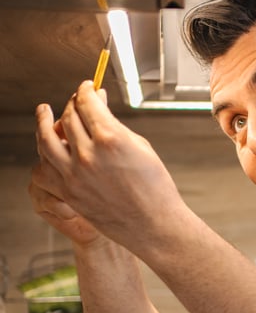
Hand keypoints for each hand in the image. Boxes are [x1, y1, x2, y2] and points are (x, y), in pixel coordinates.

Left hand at [31, 82, 186, 255]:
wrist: (154, 225)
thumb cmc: (154, 187)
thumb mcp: (139, 146)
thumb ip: (113, 124)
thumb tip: (98, 104)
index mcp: (110, 139)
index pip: (86, 102)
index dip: (85, 90)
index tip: (87, 87)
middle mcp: (88, 155)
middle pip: (68, 117)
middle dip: (72, 105)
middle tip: (76, 102)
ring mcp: (74, 176)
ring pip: (46, 139)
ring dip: (44, 123)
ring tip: (44, 113)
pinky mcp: (69, 193)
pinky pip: (44, 170)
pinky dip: (44, 157)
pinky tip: (48, 150)